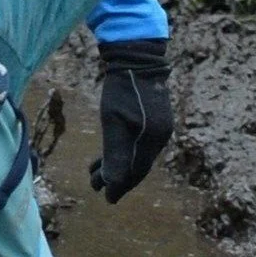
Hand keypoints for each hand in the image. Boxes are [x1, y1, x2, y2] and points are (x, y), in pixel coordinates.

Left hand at [89, 40, 172, 203]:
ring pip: (136, 155)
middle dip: (117, 178)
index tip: (107, 199)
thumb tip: (114, 184)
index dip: (121, 186)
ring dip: (117, 165)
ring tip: (95, 173)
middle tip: (97, 187)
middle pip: (138, 166)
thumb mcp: (113, 123)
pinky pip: (138, 143)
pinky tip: (107, 154)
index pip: (136, 172)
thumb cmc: (121, 89)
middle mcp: (160, 136)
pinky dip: (123, 151)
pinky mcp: (155, 119)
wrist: (137, 57)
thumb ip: (114, 155)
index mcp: (153, 139)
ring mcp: (160, 127)